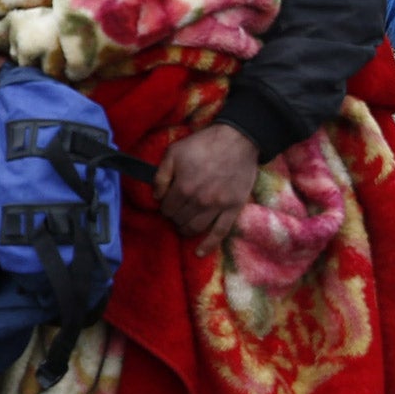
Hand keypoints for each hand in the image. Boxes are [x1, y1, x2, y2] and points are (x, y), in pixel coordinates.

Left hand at [154, 123, 258, 255]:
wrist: (238, 140)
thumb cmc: (202, 145)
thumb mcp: (173, 153)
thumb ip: (160, 176)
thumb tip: (156, 197)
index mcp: (183, 187)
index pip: (166, 209)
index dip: (165, 207)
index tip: (168, 203)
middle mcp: (199, 201)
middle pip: (179, 220)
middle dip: (175, 218)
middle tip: (177, 212)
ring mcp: (218, 206)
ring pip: (196, 228)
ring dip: (186, 230)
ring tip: (184, 226)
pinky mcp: (234, 208)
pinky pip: (220, 232)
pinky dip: (209, 245)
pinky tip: (200, 253)